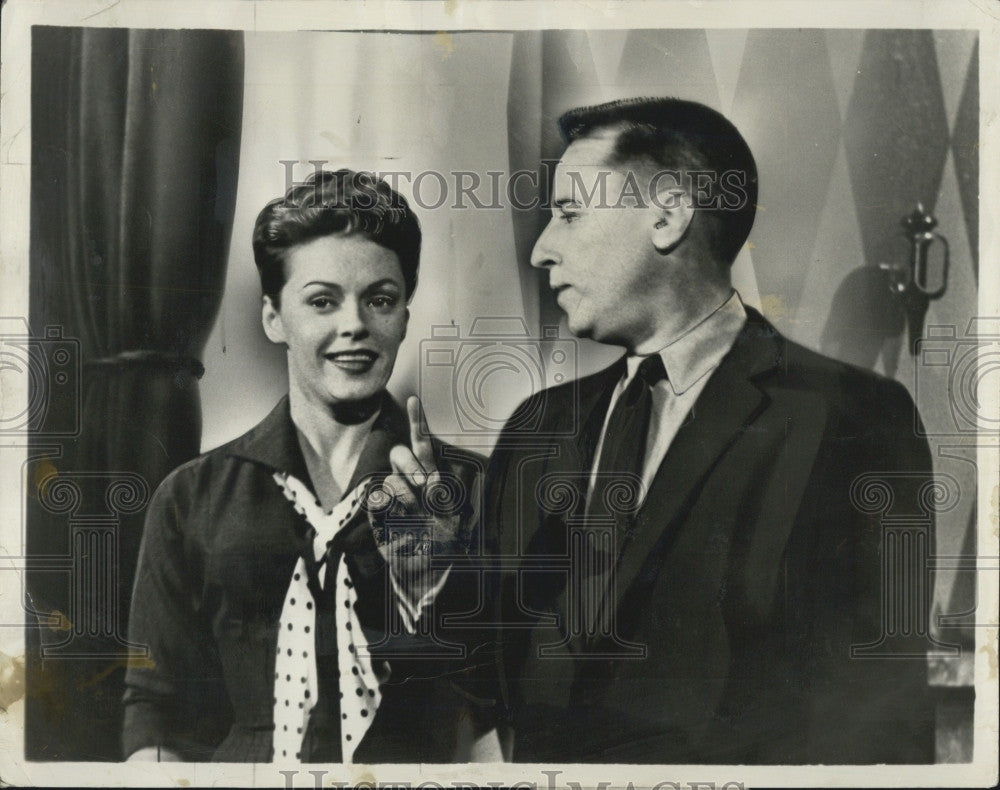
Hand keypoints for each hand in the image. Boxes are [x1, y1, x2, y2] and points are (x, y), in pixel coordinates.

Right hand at [376, 396, 465, 562]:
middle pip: (399, 454)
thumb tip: (433, 481)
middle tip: (426, 489)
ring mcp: (391, 497)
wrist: (427, 569)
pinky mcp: (378, 515)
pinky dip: (390, 509)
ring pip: (391, 480)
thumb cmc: (443, 541)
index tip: (413, 399)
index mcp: (428, 476)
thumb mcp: (454, 517)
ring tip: (416, 514)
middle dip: (411, 467)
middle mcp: (408, 481)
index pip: (420, 443)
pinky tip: (401, 523)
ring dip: (406, 495)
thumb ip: (444, 497)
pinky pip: (377, 500)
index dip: (416, 421)